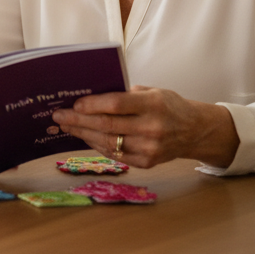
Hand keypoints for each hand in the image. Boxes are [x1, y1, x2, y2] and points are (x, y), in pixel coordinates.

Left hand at [51, 86, 239, 168]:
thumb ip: (125, 94)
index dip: (92, 105)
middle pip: (107, 125)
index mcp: (153, 104)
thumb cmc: (169, 106)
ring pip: (108, 142)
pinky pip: (115, 154)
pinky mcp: (146, 162)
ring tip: (67, 126)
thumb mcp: (152, 91)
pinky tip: (86, 137)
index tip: (74, 103)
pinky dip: (97, 145)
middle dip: (79, 121)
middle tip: (59, 116)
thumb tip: (91, 96)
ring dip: (83, 134)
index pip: (116, 105)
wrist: (194, 130)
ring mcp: (149, 148)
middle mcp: (152, 128)